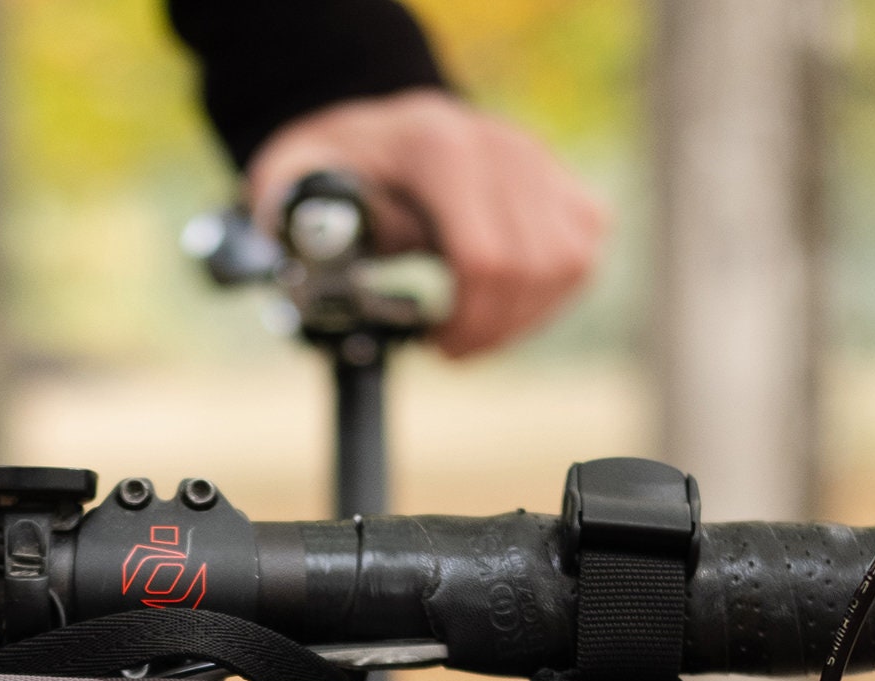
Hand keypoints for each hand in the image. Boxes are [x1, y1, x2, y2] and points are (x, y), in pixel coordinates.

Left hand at [246, 88, 607, 359]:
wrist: (376, 136)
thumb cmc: (333, 172)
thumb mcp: (293, 186)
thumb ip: (295, 217)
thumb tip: (317, 248)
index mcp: (438, 148)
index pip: (483, 256)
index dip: (463, 321)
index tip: (433, 345)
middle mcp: (502, 147)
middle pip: (529, 269)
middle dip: (490, 331)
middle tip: (450, 350)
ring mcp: (540, 163)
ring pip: (566, 265)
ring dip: (521, 320)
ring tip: (472, 331)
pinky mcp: (563, 184)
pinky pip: (581, 255)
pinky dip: (547, 298)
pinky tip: (503, 307)